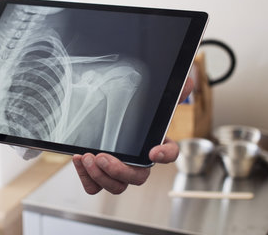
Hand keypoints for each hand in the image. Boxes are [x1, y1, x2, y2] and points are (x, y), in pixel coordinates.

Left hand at [72, 77, 193, 194]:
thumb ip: (168, 92)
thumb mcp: (147, 101)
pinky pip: (95, 187)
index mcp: (154, 146)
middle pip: (138, 178)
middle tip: (103, 157)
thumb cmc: (130, 117)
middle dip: (119, 170)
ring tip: (88, 157)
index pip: (170, 154)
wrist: (102, 121)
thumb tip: (188, 81)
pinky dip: (86, 177)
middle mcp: (138, 163)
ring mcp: (119, 172)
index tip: (154, 151)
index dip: (164, 155)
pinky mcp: (99, 176)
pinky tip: (79, 159)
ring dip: (101, 175)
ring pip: (117, 187)